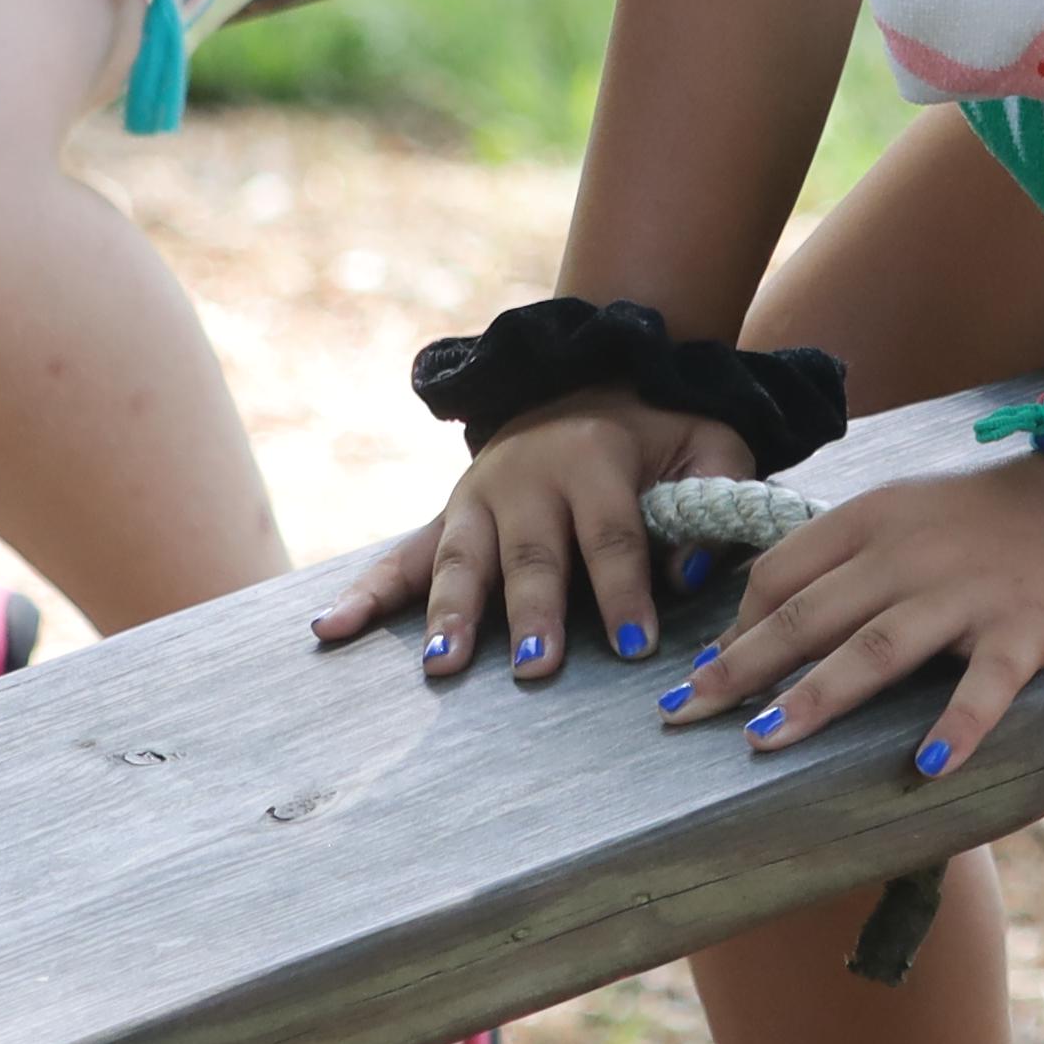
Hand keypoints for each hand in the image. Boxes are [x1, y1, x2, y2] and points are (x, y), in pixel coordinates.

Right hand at [322, 398, 744, 681]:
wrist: (594, 376)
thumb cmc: (663, 429)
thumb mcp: (710, 442)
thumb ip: (715, 498)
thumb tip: (686, 574)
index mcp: (593, 456)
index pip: (611, 534)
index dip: (624, 590)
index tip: (634, 647)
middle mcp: (525, 475)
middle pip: (529, 552)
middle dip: (532, 611)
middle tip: (536, 667)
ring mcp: (477, 496)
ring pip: (460, 558)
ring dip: (450, 612)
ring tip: (441, 665)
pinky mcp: (448, 514)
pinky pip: (400, 555)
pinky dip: (365, 592)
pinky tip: (329, 628)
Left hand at [657, 457, 1043, 779]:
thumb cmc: (1008, 515)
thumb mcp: (919, 514)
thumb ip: (857, 557)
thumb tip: (782, 617)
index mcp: (877, 518)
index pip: (783, 571)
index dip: (736, 624)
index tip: (703, 673)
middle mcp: (911, 552)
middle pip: (809, 614)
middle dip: (739, 667)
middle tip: (683, 714)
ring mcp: (969, 592)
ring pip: (875, 648)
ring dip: (814, 697)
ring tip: (762, 743)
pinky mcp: (1027, 627)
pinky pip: (985, 682)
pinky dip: (957, 724)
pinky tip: (927, 765)